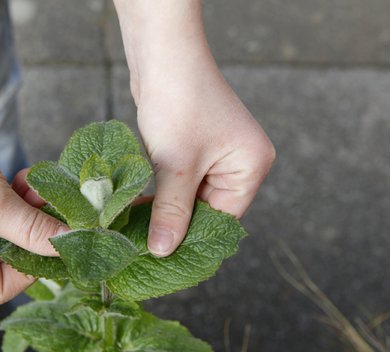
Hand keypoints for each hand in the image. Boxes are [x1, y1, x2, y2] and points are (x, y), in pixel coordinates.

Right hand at [0, 122, 67, 304]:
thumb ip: (34, 228)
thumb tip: (70, 241)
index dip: (31, 270)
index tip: (53, 243)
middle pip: (1, 262)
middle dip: (30, 234)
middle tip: (50, 208)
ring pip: (0, 237)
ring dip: (24, 214)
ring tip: (36, 189)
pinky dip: (10, 204)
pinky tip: (23, 181)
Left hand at [136, 65, 273, 256]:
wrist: (162, 56)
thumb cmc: (178, 102)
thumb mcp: (176, 165)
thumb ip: (171, 211)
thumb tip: (163, 251)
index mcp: (251, 166)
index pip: (224, 217)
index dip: (193, 238)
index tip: (164, 258)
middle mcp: (239, 161)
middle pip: (207, 209)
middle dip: (176, 224)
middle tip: (145, 247)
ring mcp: (217, 153)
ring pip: (190, 196)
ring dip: (165, 208)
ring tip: (138, 230)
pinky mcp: (195, 146)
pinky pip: (180, 180)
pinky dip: (162, 192)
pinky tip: (140, 206)